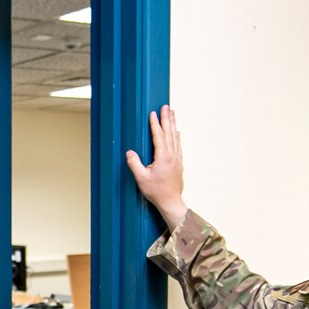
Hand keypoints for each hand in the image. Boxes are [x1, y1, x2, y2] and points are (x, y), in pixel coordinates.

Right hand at [124, 104, 187, 233]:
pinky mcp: (179, 163)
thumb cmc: (157, 192)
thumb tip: (130, 152)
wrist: (171, 202)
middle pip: (169, 133)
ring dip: (173, 124)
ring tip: (172, 113)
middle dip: (167, 118)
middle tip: (166, 106)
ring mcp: (177, 159)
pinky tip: (177, 132)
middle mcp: (172, 156)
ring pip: (175, 137)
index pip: (158, 136)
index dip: (155, 124)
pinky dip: (177, 136)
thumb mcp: (141, 179)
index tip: (153, 113)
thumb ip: (135, 164)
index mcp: (163, 157)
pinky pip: (178, 145)